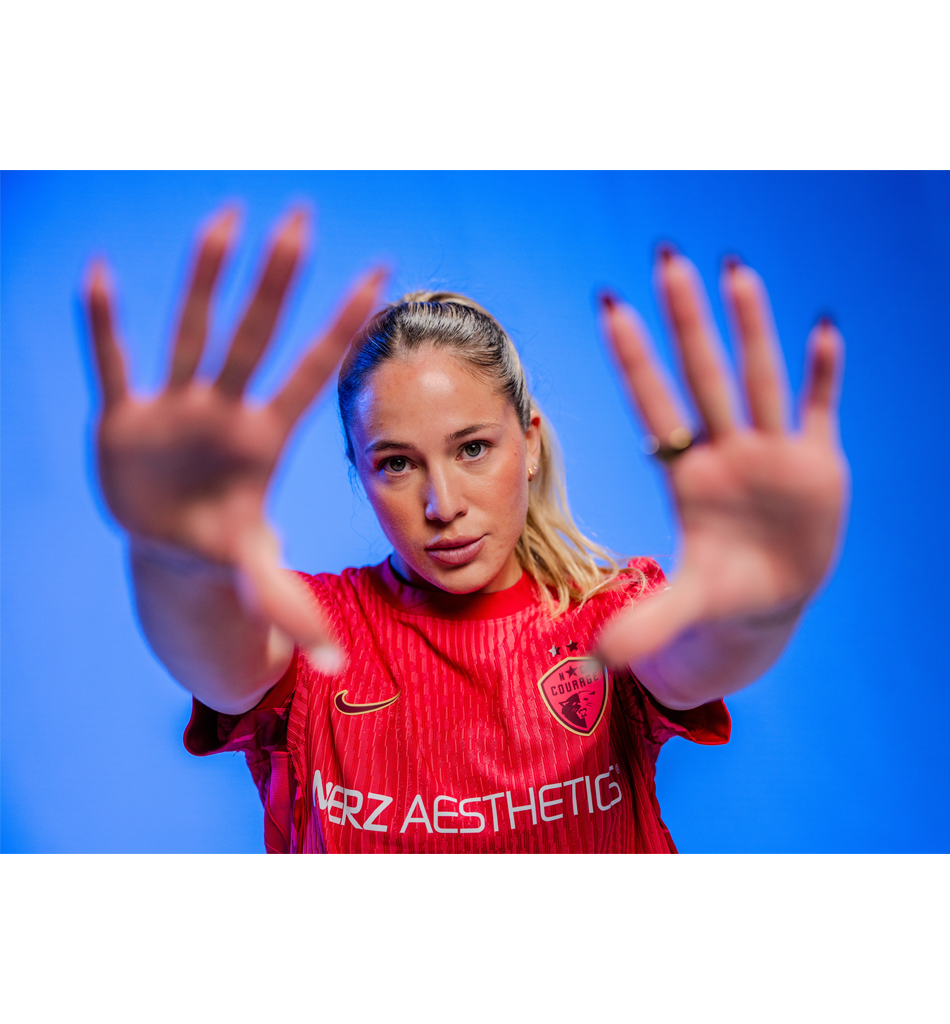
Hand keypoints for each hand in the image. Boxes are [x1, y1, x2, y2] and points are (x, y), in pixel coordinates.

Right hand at [86, 207, 384, 668]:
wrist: (169, 545)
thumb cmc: (223, 547)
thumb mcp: (255, 577)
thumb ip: (290, 611)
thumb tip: (335, 665)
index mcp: (264, 439)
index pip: (314, 375)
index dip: (344, 329)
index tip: (383, 276)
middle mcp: (225, 409)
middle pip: (255, 335)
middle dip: (278, 281)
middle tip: (304, 215)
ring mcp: (175, 407)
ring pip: (190, 330)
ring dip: (201, 277)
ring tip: (223, 217)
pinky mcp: (125, 417)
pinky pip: (113, 363)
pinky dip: (104, 326)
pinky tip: (98, 275)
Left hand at [597, 248, 848, 671]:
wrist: (770, 597)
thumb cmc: (721, 590)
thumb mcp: (688, 607)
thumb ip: (648, 625)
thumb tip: (596, 662)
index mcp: (688, 475)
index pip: (655, 407)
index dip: (633, 361)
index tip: (607, 306)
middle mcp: (726, 450)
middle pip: (703, 376)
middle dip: (687, 321)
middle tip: (665, 256)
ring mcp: (771, 451)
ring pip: (760, 378)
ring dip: (751, 326)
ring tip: (736, 267)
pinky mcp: (816, 461)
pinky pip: (818, 408)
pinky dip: (823, 372)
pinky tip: (825, 327)